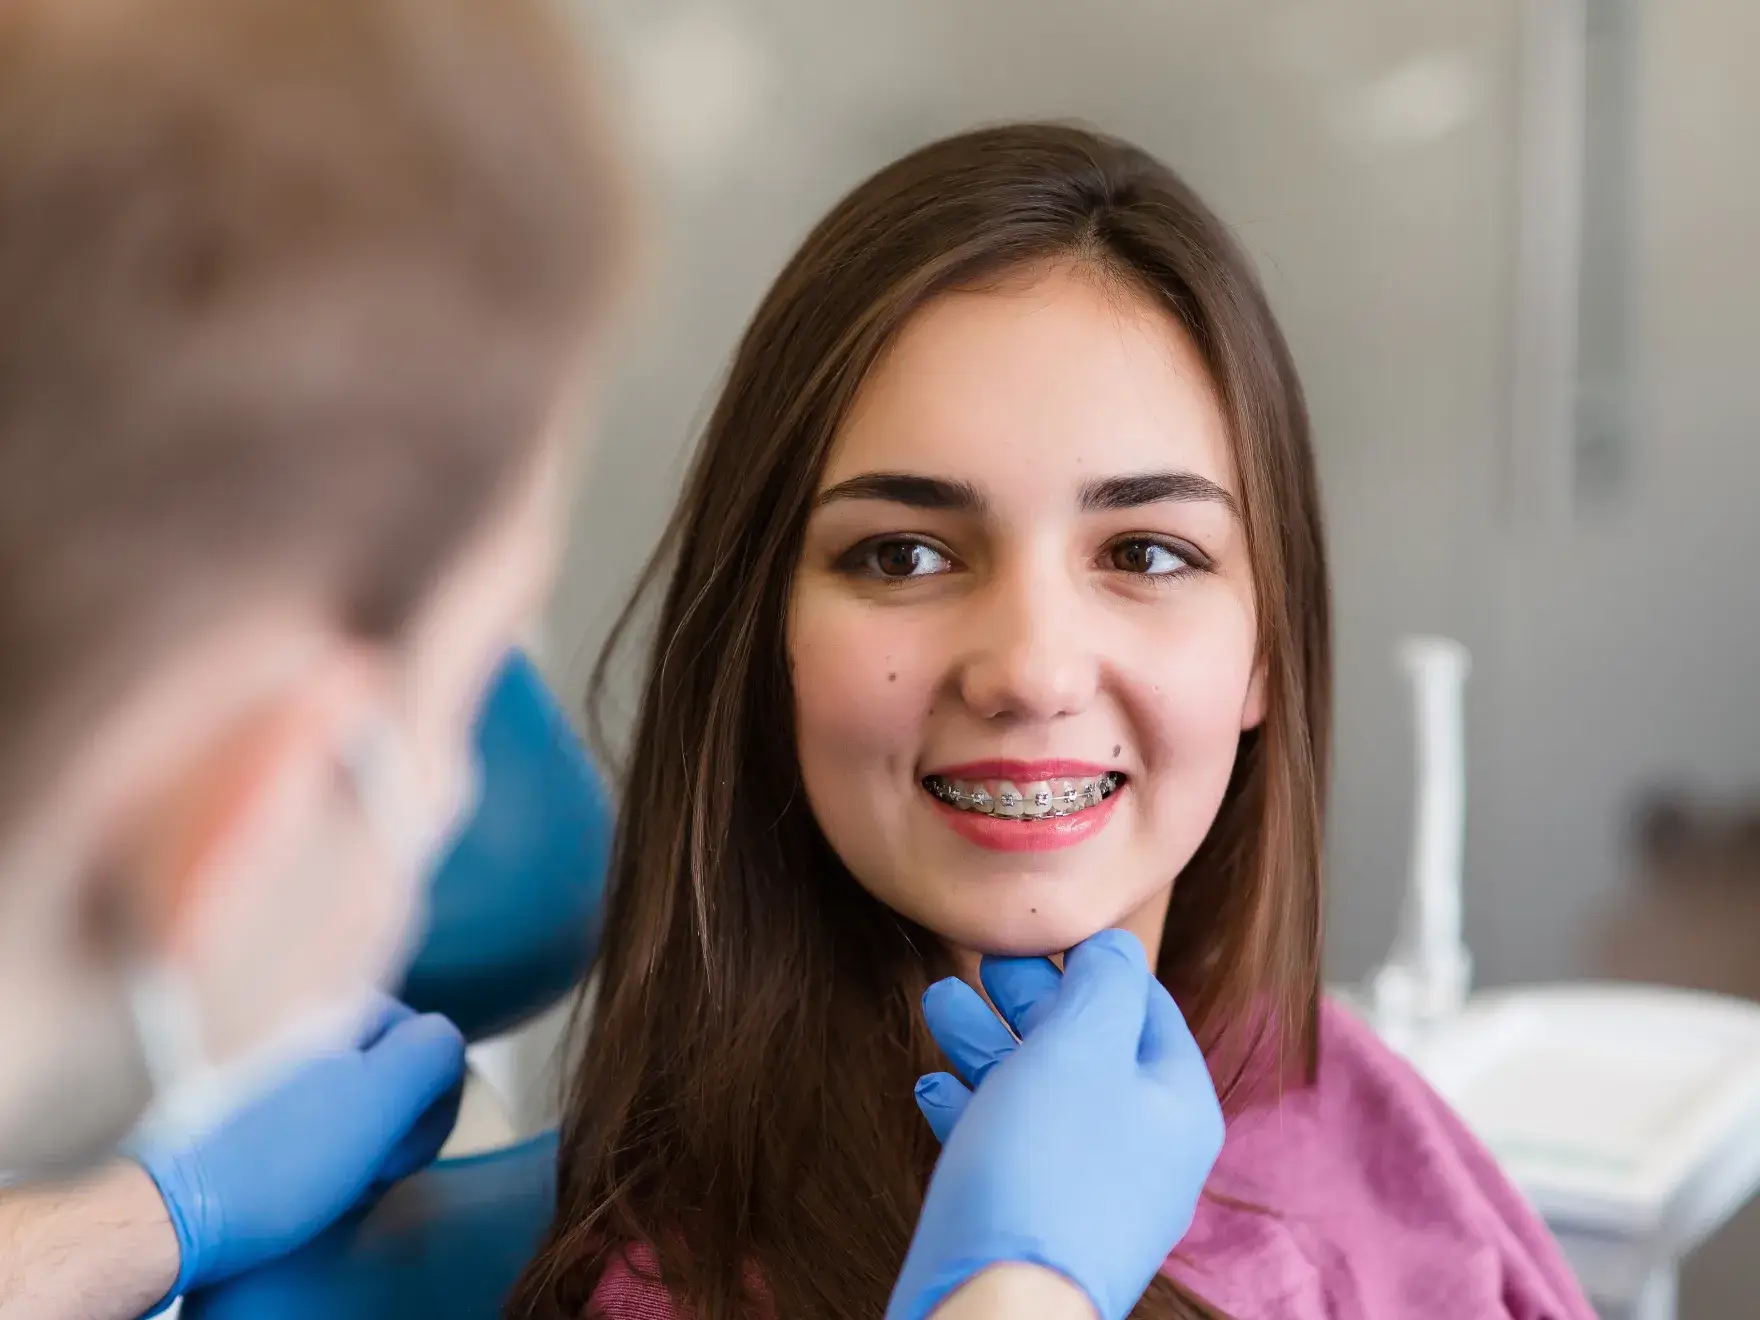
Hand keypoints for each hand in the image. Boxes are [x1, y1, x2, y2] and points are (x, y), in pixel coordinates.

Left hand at [133, 994, 465, 1308]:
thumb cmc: (270, 1161)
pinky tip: (292, 1179)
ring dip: (350, 1140)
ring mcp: (256, 1053)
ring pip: (342, 1093)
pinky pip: (298, 1117)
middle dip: (387, 1121)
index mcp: (332, 998)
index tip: (400, 1144)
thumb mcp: (382, 1098)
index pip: (423, 1037)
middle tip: (364, 1166)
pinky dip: (307, 1149)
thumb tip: (443, 1045)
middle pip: (382, 1064)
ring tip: (325, 1178)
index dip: (426, 1099)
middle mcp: (291, 1011)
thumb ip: (435, 1051)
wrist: (164, 1212)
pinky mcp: (229, 1097)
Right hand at [889, 930, 1223, 1319]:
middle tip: (979, 963)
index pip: (1145, 1006)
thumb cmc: (1046, 1169)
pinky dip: (972, 1109)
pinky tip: (932, 1088)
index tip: (1034, 935)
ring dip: (987, 1043)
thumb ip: (1105, 983)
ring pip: (1040, 1096)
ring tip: (936, 1004)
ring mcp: (1090, 1195)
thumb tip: (1114, 947)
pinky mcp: (1036, 1225)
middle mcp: (1143, 1152)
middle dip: (1027, 1001)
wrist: (999, 1308)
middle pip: (1087, 1049)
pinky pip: (1009, 1151)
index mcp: (1175, 1105)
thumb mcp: (1082, 1046)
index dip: (1088, 963)